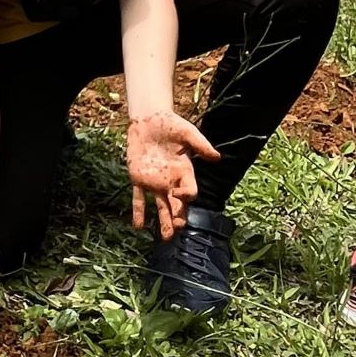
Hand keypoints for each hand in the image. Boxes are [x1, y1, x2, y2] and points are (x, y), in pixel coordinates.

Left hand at [126, 108, 215, 240]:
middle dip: (178, 217)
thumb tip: (216, 157)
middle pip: (177, 204)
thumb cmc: (171, 125)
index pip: (189, 190)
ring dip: (163, 221)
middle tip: (177, 229)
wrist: (148, 119)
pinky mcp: (139, 178)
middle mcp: (171, 180)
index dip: (186, 195)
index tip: (179, 195)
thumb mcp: (188, 132)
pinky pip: (139, 198)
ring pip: (160, 206)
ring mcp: (155, 182)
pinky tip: (138, 226)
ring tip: (165, 237)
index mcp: (185, 171)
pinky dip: (139, 211)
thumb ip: (200, 145)